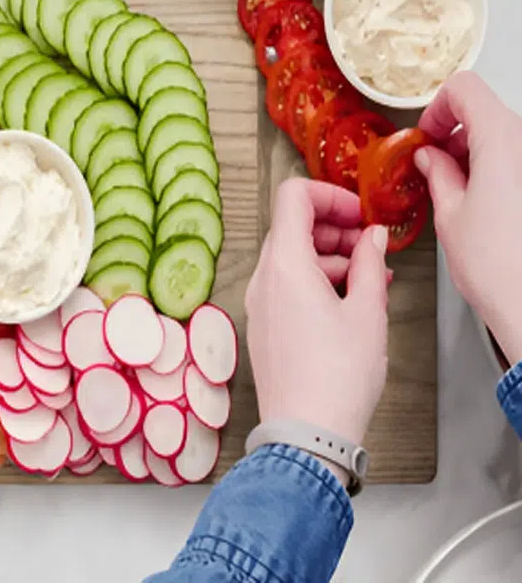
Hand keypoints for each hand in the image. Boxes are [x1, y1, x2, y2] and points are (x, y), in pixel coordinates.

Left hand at [246, 178, 389, 448]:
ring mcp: (258, 304)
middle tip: (372, 248)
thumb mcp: (367, 311)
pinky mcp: (264, 326)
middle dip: (335, 229)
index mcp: (283, 264)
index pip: (293, 197)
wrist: (307, 432)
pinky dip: (316, 282)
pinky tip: (350, 302)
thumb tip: (372, 237)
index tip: (360, 214)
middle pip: (292, 228)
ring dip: (330, 257)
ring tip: (371, 279)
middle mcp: (262, 279)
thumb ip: (369, 263)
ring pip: (291, 259)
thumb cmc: (335, 376)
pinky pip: (287, 287)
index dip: (330, 196)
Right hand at [415, 71, 521, 364]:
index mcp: (502, 139)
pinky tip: (484, 204)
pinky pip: (517, 161)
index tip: (426, 137)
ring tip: (458, 193)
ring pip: (505, 137)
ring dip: (476, 154)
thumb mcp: (450, 214)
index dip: (437, 109)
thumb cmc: (500, 266)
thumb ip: (437, 174)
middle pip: (487, 112)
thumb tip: (429, 159)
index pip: (464, 89)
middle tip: (433, 168)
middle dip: (454, 135)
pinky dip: (498, 171)